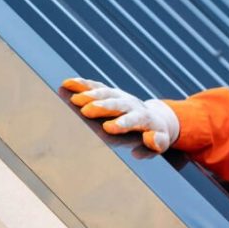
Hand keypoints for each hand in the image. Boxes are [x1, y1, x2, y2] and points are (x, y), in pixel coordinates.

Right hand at [62, 77, 179, 151]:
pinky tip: (67, 84)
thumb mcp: (161, 143)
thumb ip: (156, 144)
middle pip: (118, 103)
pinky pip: (97, 86)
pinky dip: (82, 84)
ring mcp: (121, 96)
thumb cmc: (156, 135)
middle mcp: (133, 104)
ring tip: (74, 99)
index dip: (122, 123)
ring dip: (90, 94)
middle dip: (103, 106)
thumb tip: (147, 142)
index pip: (135, 119)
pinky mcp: (111, 92)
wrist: (157, 118)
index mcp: (145, 118)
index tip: (108, 128)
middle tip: (86, 111)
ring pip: (106, 92)